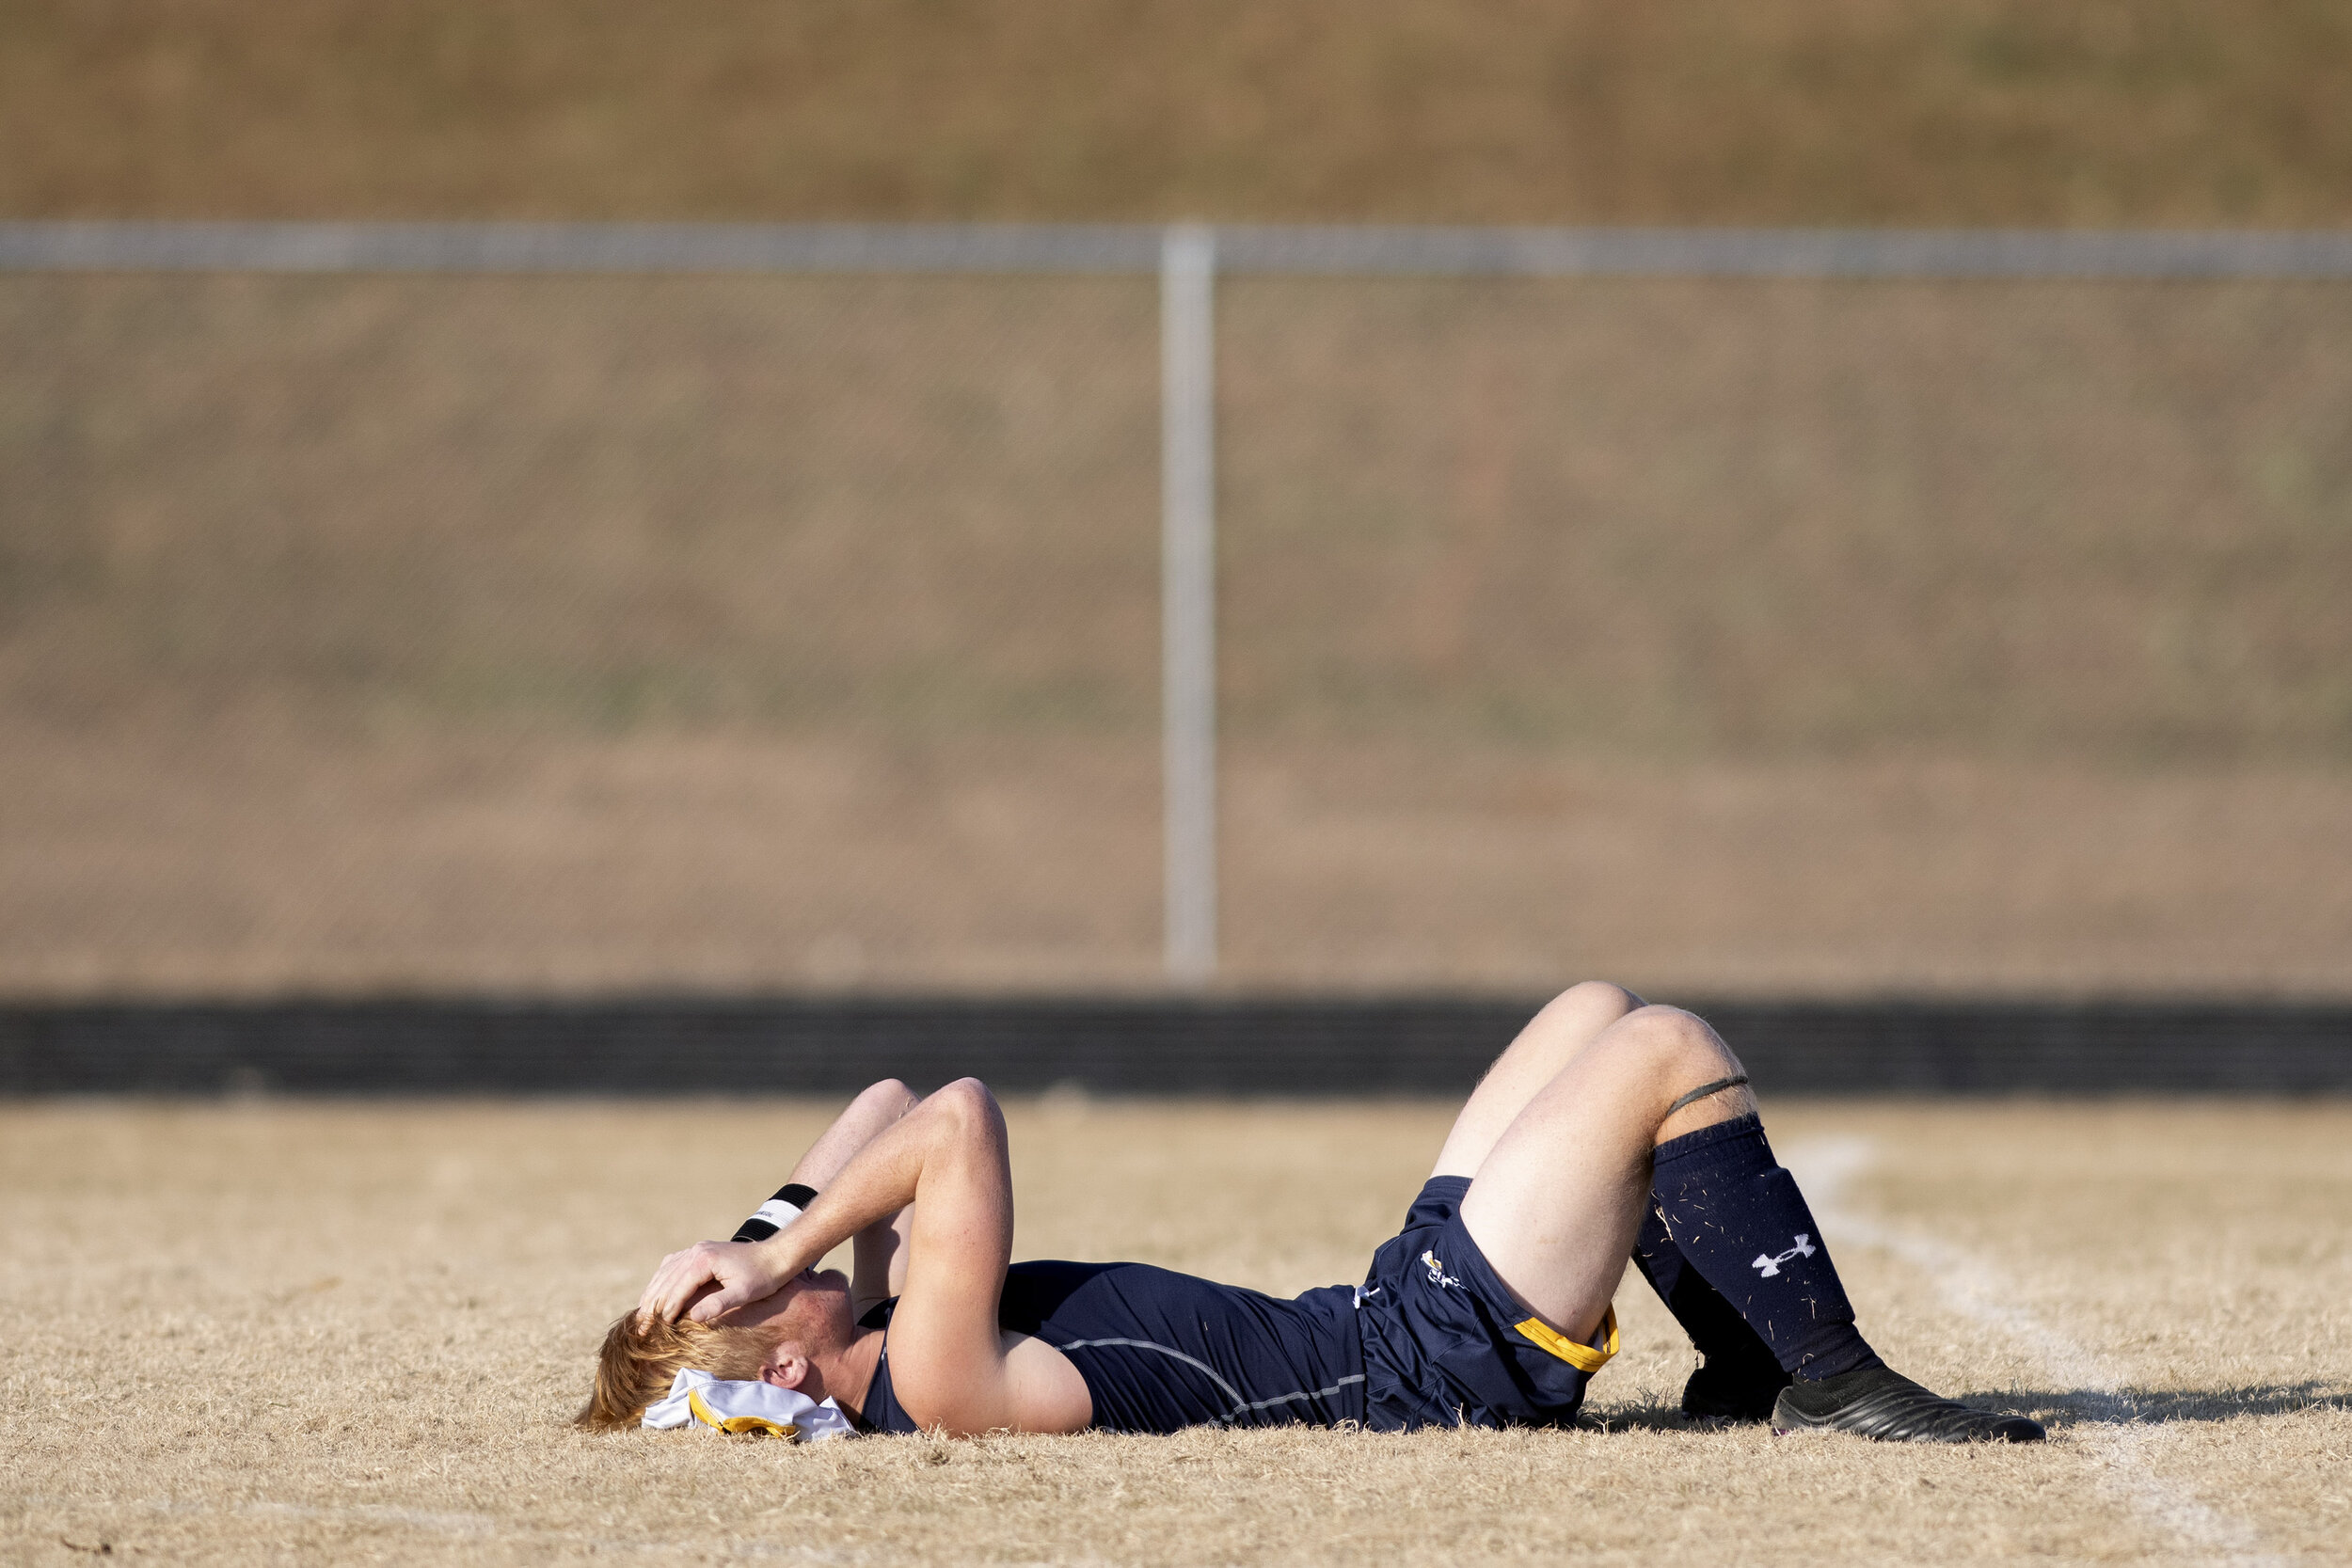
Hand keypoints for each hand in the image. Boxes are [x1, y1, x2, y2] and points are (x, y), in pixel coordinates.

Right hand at [636, 1238, 791, 1323]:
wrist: (776, 1255)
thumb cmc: (763, 1277)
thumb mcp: (744, 1293)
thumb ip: (719, 1304)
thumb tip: (694, 1318)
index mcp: (703, 1260)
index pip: (676, 1289)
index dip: (665, 1311)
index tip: (655, 1331)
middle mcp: (695, 1251)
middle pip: (665, 1280)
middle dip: (651, 1306)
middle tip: (639, 1329)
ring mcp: (695, 1250)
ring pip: (664, 1273)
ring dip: (652, 1294)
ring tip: (641, 1316)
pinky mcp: (698, 1252)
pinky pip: (671, 1266)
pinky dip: (660, 1282)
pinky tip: (656, 1294)